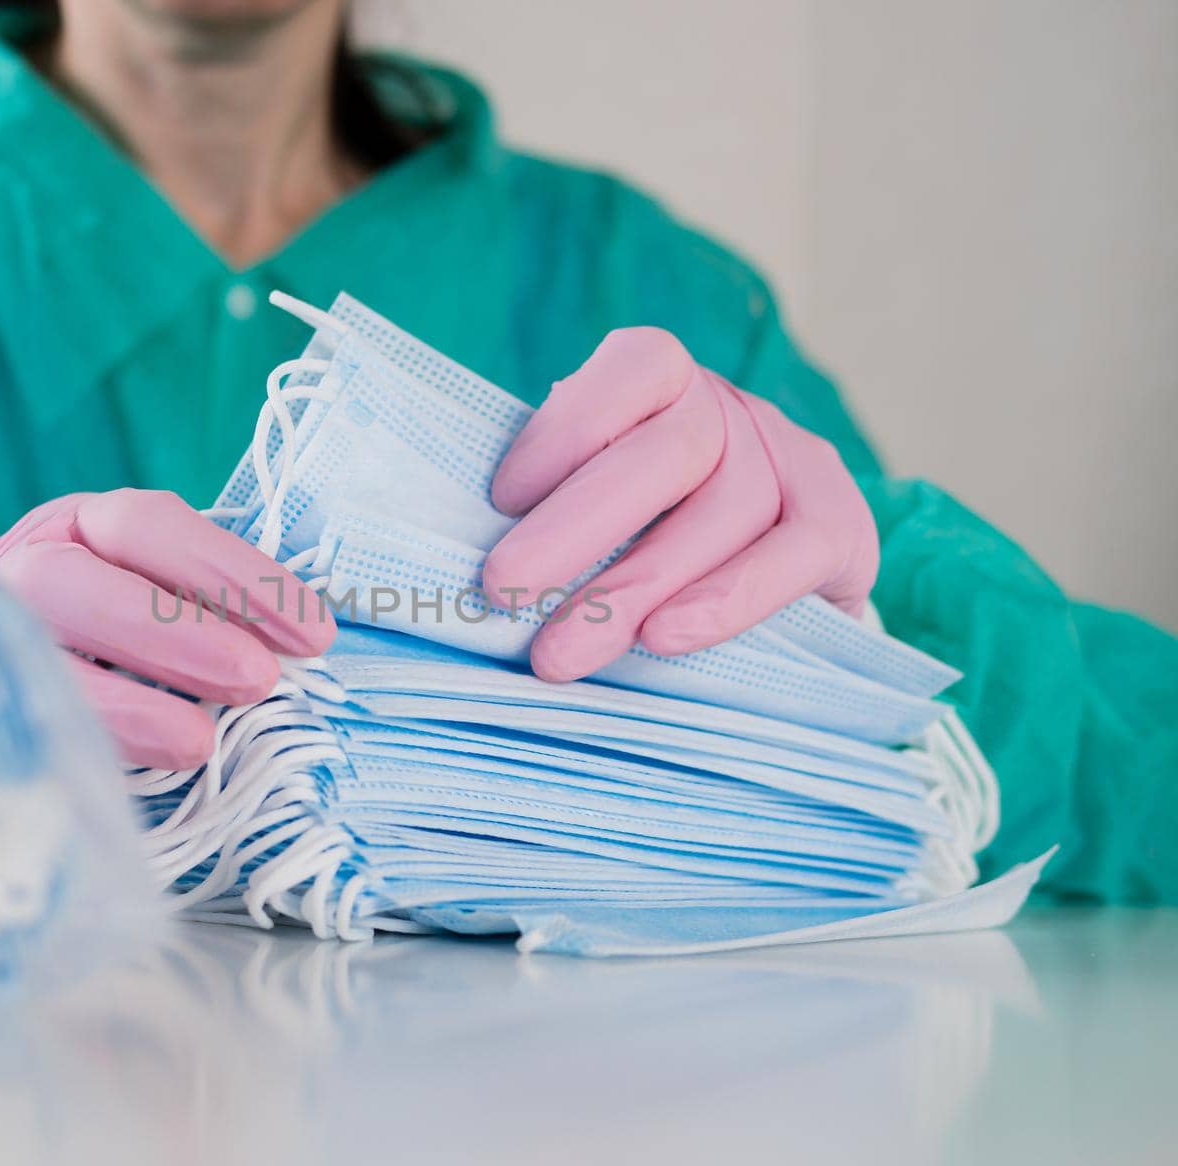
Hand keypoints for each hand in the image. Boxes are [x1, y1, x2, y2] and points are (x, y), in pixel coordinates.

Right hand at [0, 490, 332, 769]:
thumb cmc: (120, 636)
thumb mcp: (162, 598)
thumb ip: (212, 609)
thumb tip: (298, 644)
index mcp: (81, 524)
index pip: (151, 525)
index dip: (235, 574)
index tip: (314, 634)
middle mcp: (24, 567)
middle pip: (82, 585)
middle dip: (178, 631)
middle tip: (257, 679)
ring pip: (39, 653)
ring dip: (129, 700)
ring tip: (201, 741)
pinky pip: (24, 726)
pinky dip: (90, 745)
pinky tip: (145, 768)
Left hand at [483, 328, 877, 681]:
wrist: (764, 573)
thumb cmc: (645, 533)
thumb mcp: (597, 500)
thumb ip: (553, 508)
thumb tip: (467, 563)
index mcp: (664, 381)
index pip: (631, 370)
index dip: (565, 429)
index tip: (499, 502)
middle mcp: (733, 410)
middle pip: (669, 452)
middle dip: (577, 525)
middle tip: (503, 589)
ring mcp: (795, 460)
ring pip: (725, 511)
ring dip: (635, 587)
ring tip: (561, 654)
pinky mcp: (840, 525)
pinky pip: (792, 555)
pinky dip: (726, 600)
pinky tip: (664, 639)